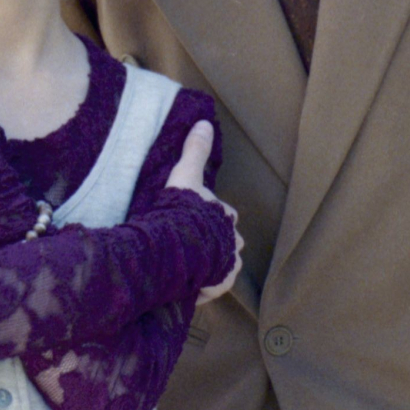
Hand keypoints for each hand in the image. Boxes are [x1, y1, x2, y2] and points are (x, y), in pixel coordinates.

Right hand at [165, 121, 243, 305]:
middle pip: (226, 241)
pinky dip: (201, 287)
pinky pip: (211, 287)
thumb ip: (195, 150)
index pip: (224, 215)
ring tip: (186, 266)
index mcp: (226, 215)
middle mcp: (232, 241)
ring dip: (208, 266)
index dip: (209, 217)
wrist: (176, 244)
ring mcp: (227, 264)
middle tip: (189, 244)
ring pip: (221, 265)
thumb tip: (204, 122)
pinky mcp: (218, 285)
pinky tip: (185, 285)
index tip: (193, 219)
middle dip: (213, 243)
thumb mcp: (185, 175)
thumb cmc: (181, 209)